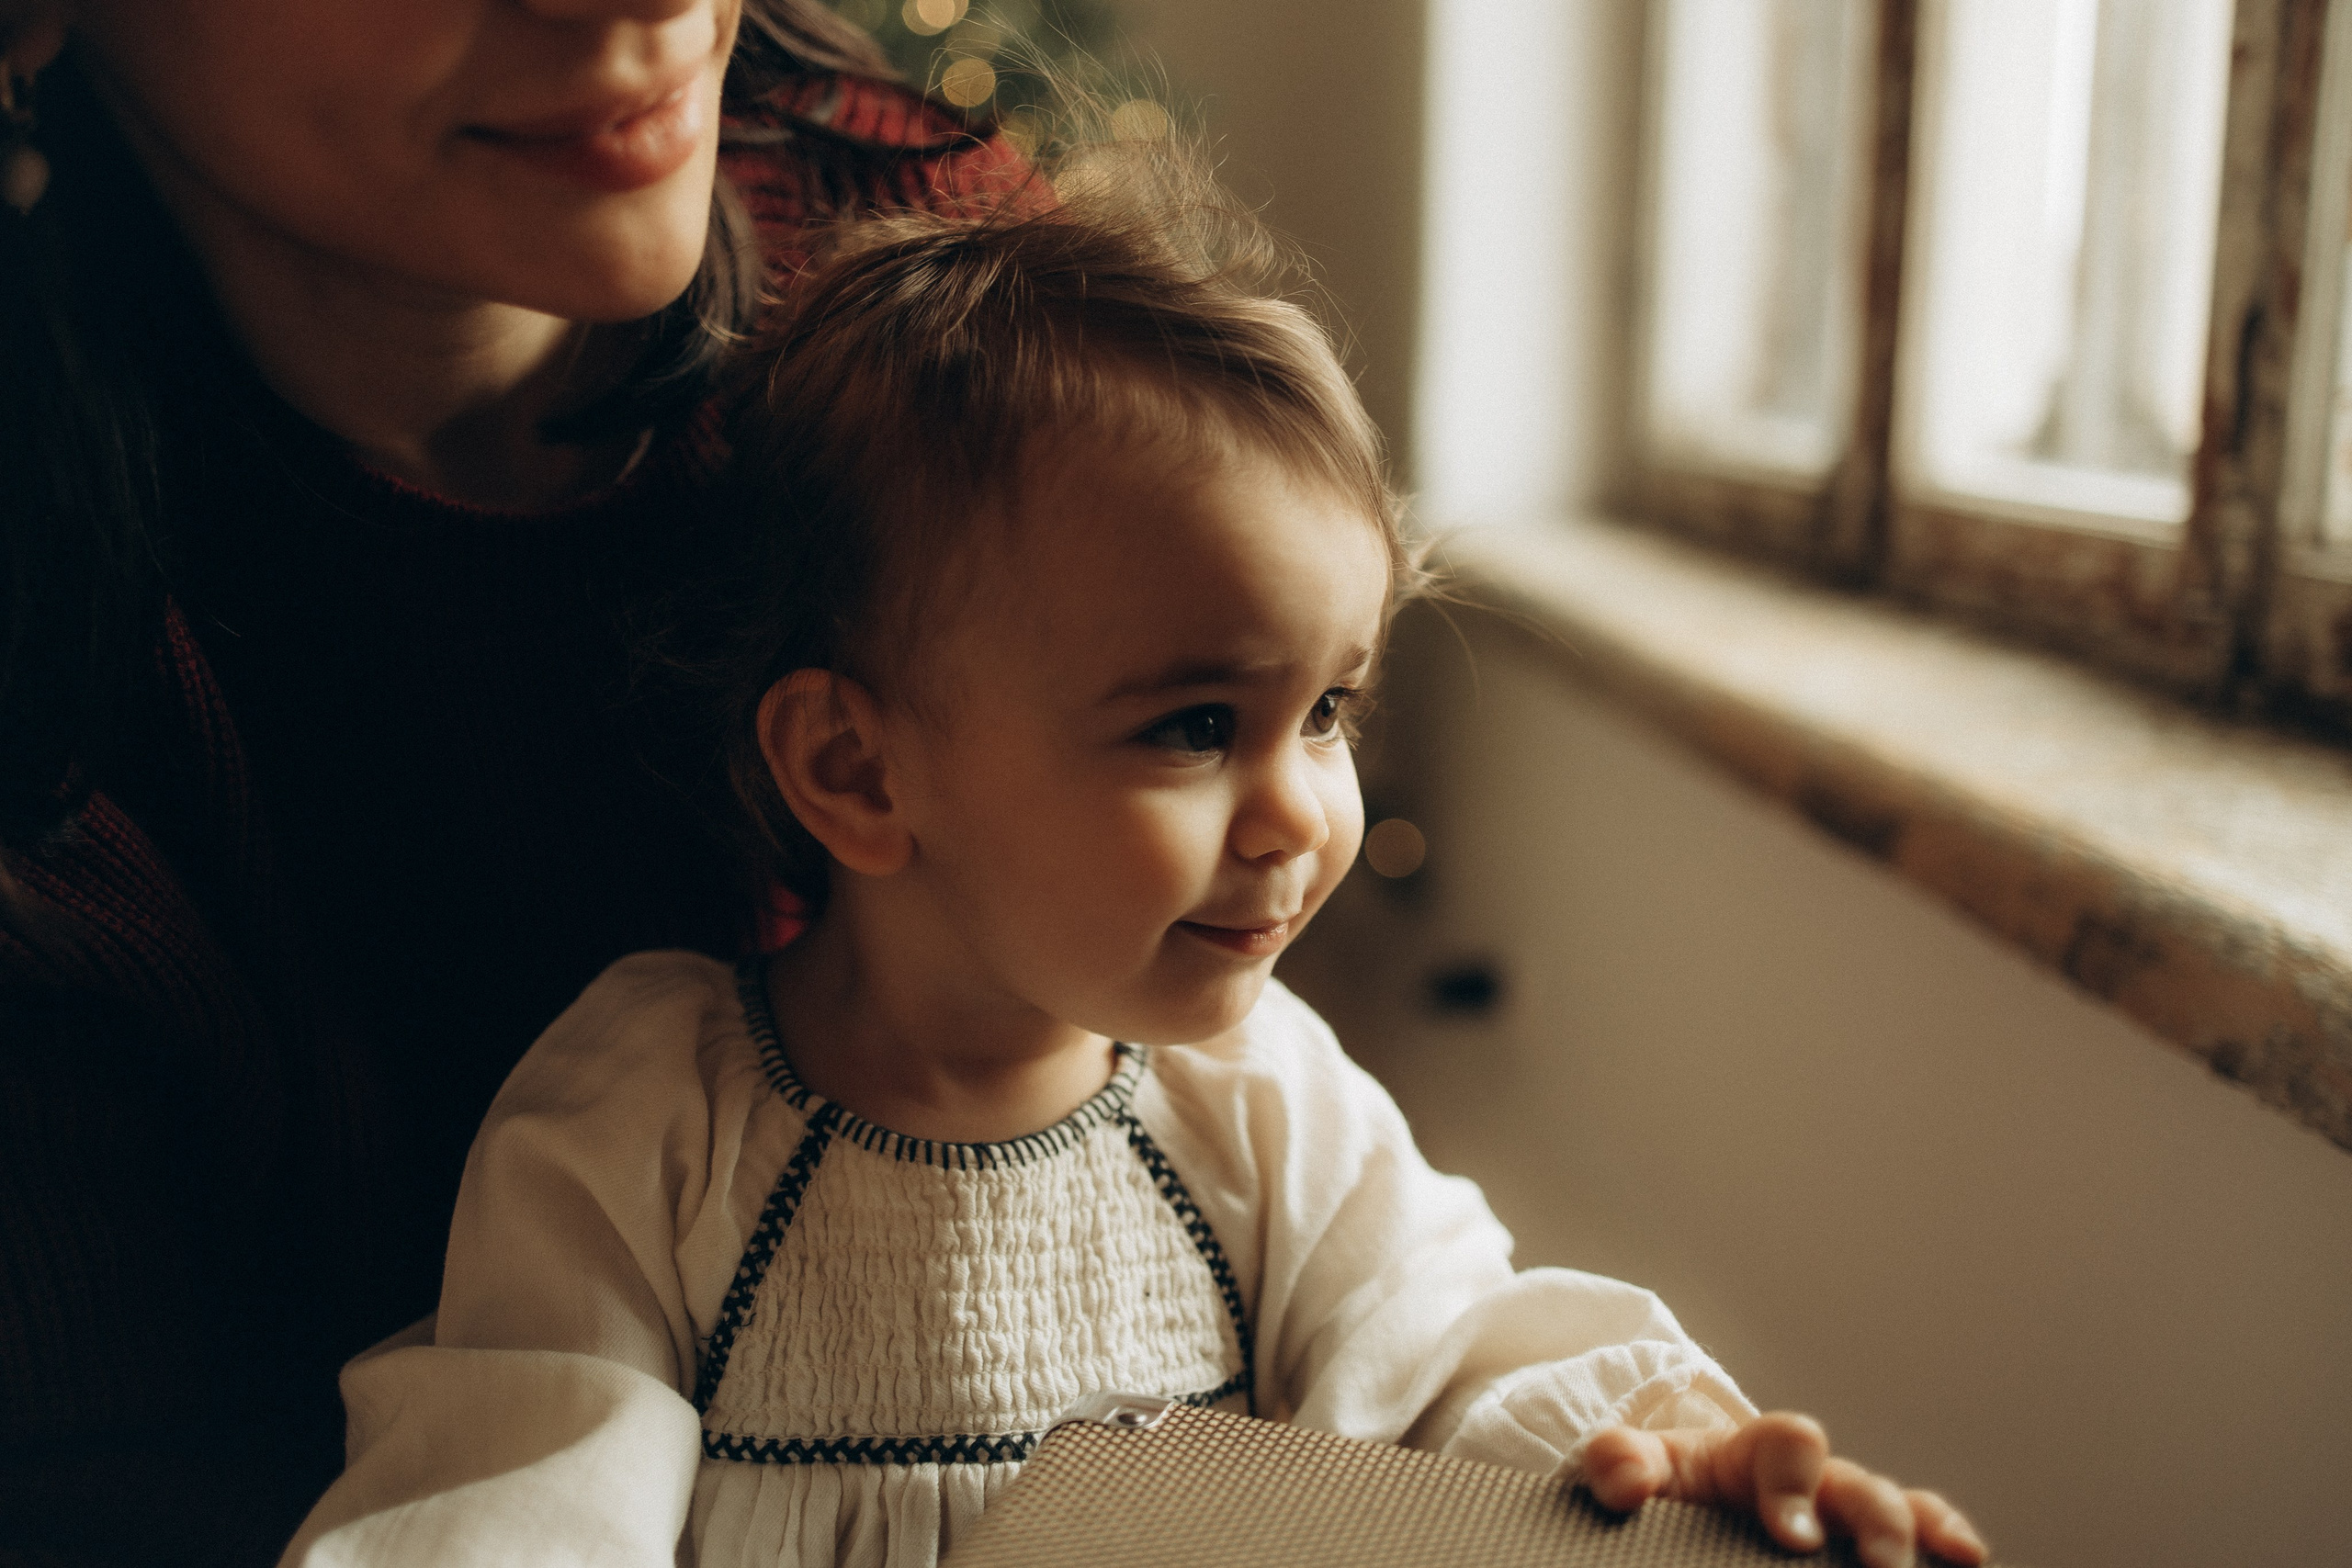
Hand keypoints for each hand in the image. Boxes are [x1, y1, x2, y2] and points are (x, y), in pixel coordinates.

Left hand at [1580, 1413, 1986, 1567]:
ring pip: (1901, 1513)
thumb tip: (1624, 1479)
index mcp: (1757, 1454)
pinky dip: (1949, 1542)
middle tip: (1877, 1566)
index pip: (1789, 1446)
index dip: (1794, 1485)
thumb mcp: (1633, 1469)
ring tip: (1935, 1565)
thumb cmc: (1666, 1486)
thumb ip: (1617, 1463)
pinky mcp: (1863, 1546)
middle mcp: (1817, 1482)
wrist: (1680, 1504)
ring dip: (1920, 1538)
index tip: (1791, 1534)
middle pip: (1862, 1486)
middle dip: (1875, 1523)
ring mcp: (1848, 1518)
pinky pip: (1923, 1535)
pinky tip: (1968, 1563)